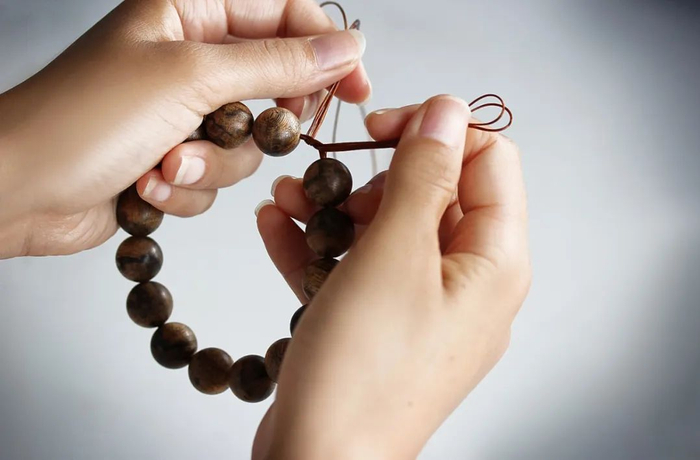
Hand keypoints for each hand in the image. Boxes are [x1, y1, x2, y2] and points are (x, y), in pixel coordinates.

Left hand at [0, 0, 368, 257]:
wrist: (17, 190)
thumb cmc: (83, 119)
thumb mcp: (192, 77)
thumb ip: (276, 63)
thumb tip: (344, 48)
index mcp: (190, 12)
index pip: (284, 16)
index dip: (327, 50)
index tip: (357, 86)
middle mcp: (190, 58)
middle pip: (272, 85)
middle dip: (259, 122)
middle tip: (253, 130)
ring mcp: (183, 112)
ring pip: (247, 143)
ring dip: (211, 165)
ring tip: (167, 164)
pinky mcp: (174, 158)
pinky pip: (216, 178)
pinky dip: (187, 189)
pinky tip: (147, 185)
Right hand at [254, 95, 530, 458]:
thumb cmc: (361, 370)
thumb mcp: (394, 254)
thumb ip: (423, 176)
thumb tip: (448, 111)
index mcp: (495, 263)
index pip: (488, 160)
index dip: (434, 133)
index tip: (378, 130)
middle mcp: (470, 284)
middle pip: (435, 195)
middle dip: (375, 177)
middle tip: (330, 186)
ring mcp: (426, 307)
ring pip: (390, 231)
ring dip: (338, 208)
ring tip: (287, 198)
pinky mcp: (386, 326)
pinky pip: (363, 268)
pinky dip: (324, 245)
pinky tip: (277, 226)